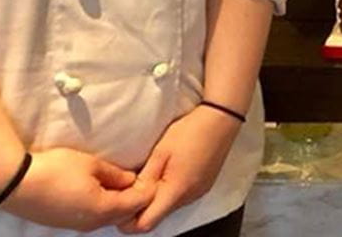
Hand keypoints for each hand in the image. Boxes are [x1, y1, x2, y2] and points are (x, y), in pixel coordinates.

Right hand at [0, 147, 154, 230]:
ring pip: (106, 216)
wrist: (16, 183)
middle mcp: (92, 223)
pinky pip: (91, 217)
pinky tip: (99, 190)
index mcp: (103, 209)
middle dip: (134, 198)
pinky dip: (101, 205)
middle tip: (140, 178)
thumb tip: (130, 180)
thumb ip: (115, 174)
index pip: (136, 203)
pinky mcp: (63, 223)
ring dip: (117, 202)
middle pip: (122, 213)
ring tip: (120, 182)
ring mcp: (76, 226)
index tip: (153, 175)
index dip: (147, 190)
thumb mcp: (91, 164)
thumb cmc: (56, 170)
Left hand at [119, 106, 240, 232]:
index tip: (119, 206)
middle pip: (158, 217)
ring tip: (147, 179)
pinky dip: (168, 192)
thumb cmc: (190, 132)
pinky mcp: (203, 186)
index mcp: (176, 190)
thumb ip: (145, 178)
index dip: (128, 220)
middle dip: (140, 209)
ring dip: (155, 199)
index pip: (146, 223)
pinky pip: (180, 198)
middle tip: (130, 189)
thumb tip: (129, 197)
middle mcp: (189, 197)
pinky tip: (165, 175)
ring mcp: (198, 193)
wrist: (221, 119)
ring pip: (169, 207)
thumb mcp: (161, 153)